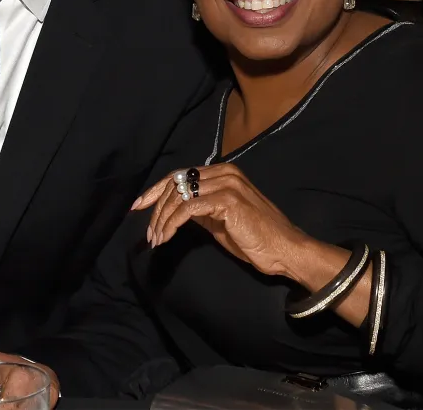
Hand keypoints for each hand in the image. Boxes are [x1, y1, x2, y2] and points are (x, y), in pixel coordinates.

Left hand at [132, 163, 307, 278]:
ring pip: (179, 195)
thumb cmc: (255, 238)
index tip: (137, 206)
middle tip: (149, 233)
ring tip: (156, 239)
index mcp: (222, 173)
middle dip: (156, 208)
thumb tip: (175, 209)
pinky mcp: (227, 200)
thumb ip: (200, 208)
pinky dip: (172, 224)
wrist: (284, 249)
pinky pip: (188, 209)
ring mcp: (226, 184)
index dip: (155, 190)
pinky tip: (167, 237)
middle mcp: (223, 172)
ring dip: (162, 219)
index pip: (180, 175)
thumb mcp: (220, 219)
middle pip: (175, 183)